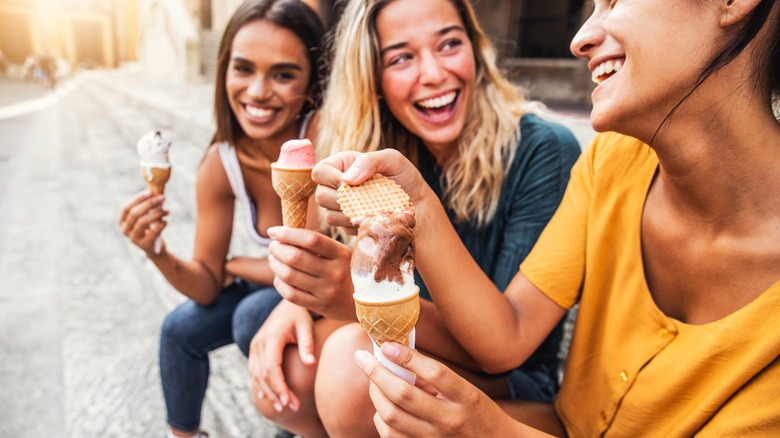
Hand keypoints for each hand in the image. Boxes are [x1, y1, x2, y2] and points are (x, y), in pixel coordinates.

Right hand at [118, 190, 168, 255]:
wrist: (155, 249)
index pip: (127, 208)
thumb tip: (155, 192)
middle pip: (135, 213)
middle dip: (150, 204)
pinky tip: (166, 221)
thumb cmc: (151, 229)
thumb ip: (147, 207)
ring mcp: (133, 239)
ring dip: (157, 213)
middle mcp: (125, 230)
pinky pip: (153, 232)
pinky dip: (161, 224)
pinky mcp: (144, 245)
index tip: (150, 192)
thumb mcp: (147, 217)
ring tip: (167, 210)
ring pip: (143, 222)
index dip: (138, 199)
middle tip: (163, 198)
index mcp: (123, 222)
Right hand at [248, 301, 316, 412]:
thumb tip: (311, 364)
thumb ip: (307, 345)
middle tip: (292, 407)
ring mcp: (255, 346)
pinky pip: (254, 371)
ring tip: (282, 407)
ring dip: (268, 392)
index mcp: (272, 337)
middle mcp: (259, 343)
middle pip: (263, 375)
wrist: (287, 303)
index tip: (290, 401)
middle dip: (276, 393)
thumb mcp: (306, 327)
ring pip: (256, 375)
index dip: (280, 386)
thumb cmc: (300, 315)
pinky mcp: (255, 349)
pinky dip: (260, 385)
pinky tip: (270, 397)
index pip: (272, 368)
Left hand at [267, 226, 355, 320]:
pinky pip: (291, 295)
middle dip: (277, 249)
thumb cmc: (352, 271)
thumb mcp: (346, 254)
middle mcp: (334, 273)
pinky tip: (279, 277)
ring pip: (289, 276)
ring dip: (275, 264)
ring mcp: (327, 292)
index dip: (288, 233)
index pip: (311, 240)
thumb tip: (289, 233)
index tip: (273, 231)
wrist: (371, 303)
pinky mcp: (320, 307)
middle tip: (272, 246)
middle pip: (295, 257)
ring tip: (273, 258)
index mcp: (342, 254)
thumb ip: (323, 245)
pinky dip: (279, 283)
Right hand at [312, 149, 426, 231]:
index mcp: (343, 165)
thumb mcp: (392, 160)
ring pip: (328, 215)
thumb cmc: (406, 178)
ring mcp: (341, 207)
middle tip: (363, 199)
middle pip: (320, 195)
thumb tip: (347, 179)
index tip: (351, 184)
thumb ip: (368, 161)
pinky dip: (355, 225)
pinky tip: (371, 218)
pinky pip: (341, 229)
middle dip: (341, 199)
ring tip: (370, 208)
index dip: (330, 179)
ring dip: (349, 214)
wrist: (418, 207)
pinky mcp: (347, 225)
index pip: (319, 171)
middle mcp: (337, 186)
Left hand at [356, 343, 523, 436]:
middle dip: (377, 372)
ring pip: (391, 416)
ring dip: (376, 394)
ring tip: (373, 380)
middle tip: (363, 357)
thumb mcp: (466, 390)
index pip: (435, 373)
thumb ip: (434, 378)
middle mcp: (450, 421)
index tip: (387, 344)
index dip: (408, 357)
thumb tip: (398, 357)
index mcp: (466, 398)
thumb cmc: (478, 413)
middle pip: (403, 395)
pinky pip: (391, 435)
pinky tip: (383, 405)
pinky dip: (381, 417)